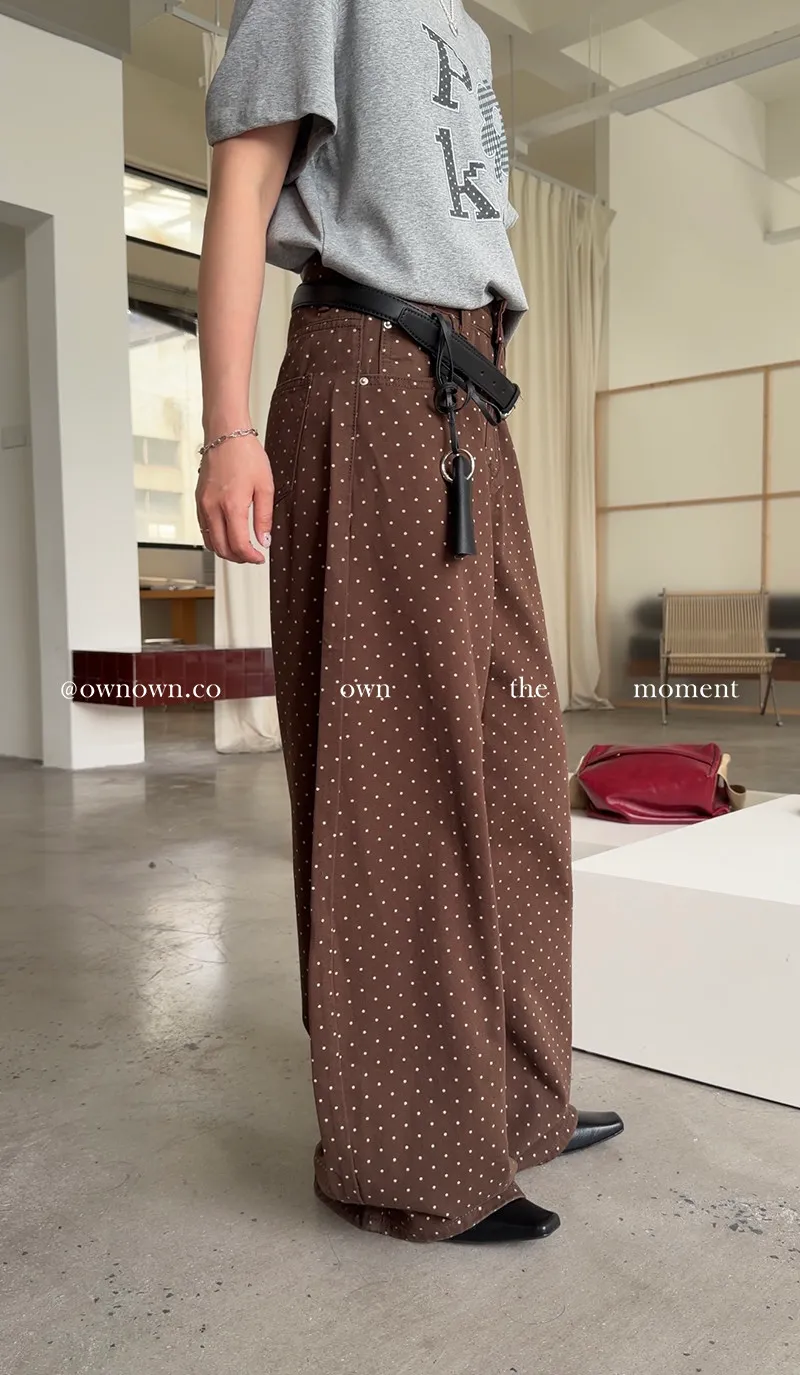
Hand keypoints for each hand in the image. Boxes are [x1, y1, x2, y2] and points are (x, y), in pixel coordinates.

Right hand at [195, 433, 273, 563]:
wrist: (226, 434)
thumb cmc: (246, 455)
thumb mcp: (265, 487)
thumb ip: (264, 517)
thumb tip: (264, 540)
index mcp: (231, 506)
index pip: (238, 545)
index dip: (250, 557)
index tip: (260, 558)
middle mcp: (213, 508)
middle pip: (222, 548)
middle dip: (238, 558)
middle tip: (252, 556)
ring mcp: (203, 505)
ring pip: (210, 541)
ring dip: (225, 551)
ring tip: (241, 548)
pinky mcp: (198, 500)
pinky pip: (204, 528)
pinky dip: (215, 538)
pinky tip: (227, 535)